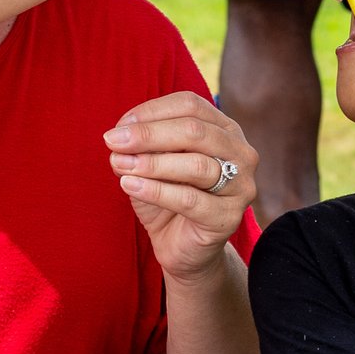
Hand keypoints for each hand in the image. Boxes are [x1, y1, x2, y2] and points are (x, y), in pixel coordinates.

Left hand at [105, 91, 256, 280]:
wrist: (182, 248)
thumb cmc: (168, 198)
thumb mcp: (152, 165)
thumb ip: (140, 147)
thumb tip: (119, 137)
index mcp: (225, 130)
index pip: (190, 105)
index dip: (152, 111)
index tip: (119, 126)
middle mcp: (241, 153)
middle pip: (195, 131)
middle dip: (148, 134)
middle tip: (112, 141)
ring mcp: (241, 186)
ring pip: (195, 165)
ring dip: (151, 163)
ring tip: (119, 165)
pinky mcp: (228, 218)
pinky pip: (190, 200)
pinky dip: (155, 190)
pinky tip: (129, 185)